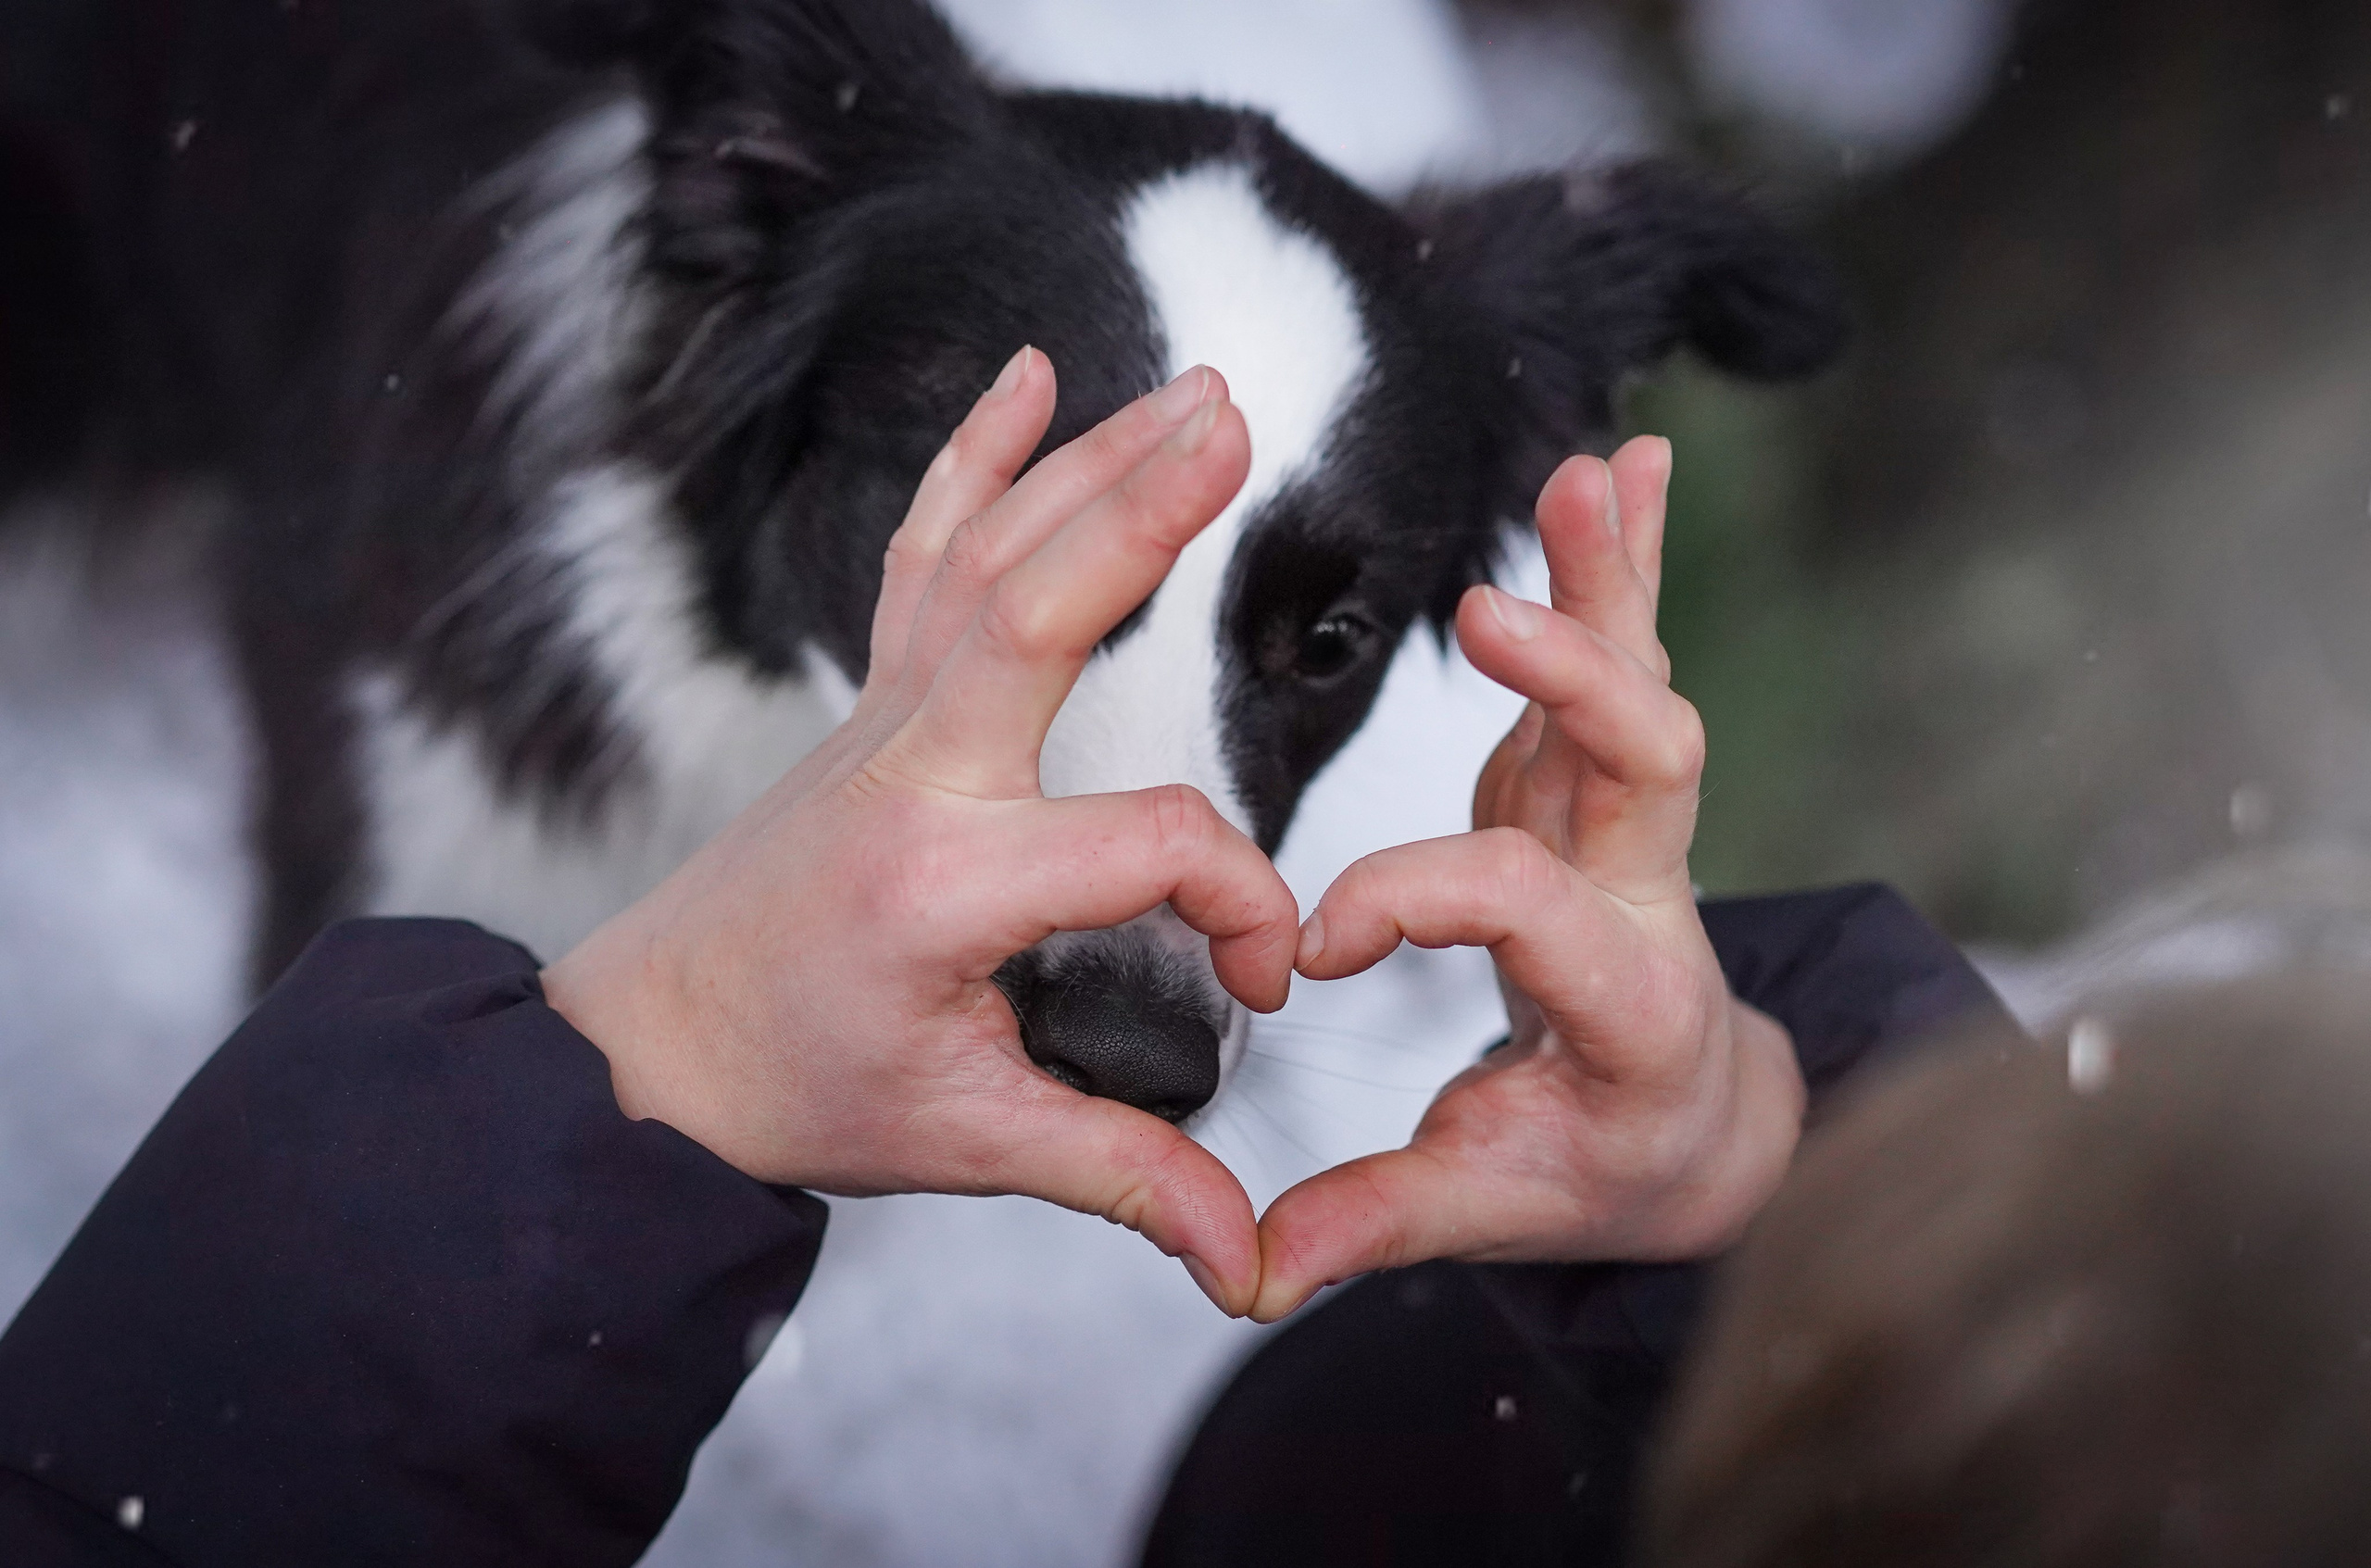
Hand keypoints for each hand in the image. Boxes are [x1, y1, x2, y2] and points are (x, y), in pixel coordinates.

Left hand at [542, 349, 1298, 1315]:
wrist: (651, 1052)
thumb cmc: (801, 1090)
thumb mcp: (968, 1141)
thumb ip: (1120, 1174)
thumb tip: (1243, 1256)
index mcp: (947, 883)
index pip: (1149, 842)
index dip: (1239, 904)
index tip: (1256, 983)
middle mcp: (912, 771)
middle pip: (1038, 606)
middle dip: (1144, 512)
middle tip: (1240, 427)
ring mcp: (883, 721)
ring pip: (988, 555)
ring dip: (1090, 461)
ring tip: (1195, 391)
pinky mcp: (871, 703)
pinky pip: (921, 552)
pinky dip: (973, 456)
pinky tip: (1027, 378)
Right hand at [1251, 438, 1805, 1321]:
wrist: (1698, 1115)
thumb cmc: (1600, 1156)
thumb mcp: (1498, 1200)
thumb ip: (1383, 1217)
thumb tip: (1258, 1270)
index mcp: (1627, 999)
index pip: (1525, 907)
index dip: (1414, 899)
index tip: (1320, 945)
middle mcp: (1650, 894)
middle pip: (1648, 764)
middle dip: (1577, 681)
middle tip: (1487, 619)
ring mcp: (1631, 825)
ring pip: (1642, 684)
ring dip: (1616, 578)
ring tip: (1594, 471)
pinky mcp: (1599, 780)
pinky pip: (1625, 654)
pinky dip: (1625, 559)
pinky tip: (1624, 461)